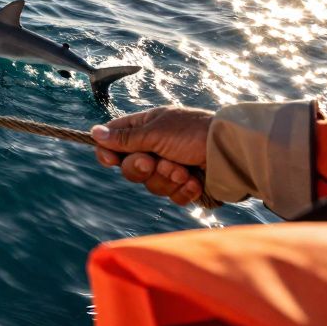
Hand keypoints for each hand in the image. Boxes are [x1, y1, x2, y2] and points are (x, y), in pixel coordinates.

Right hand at [91, 107, 212, 206]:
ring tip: (184, 170)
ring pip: (151, 185)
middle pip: (130, 168)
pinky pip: (172, 197)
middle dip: (142, 168)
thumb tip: (94, 132)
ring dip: (167, 178)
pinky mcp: (185, 186)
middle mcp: (155, 148)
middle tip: (154, 162)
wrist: (232, 153)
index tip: (111, 161)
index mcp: (145, 129)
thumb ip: (124, 138)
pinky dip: (183, 190)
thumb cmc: (193, 133)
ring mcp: (170, 168)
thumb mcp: (155, 132)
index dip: (108, 153)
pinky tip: (195, 181)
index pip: (114, 142)